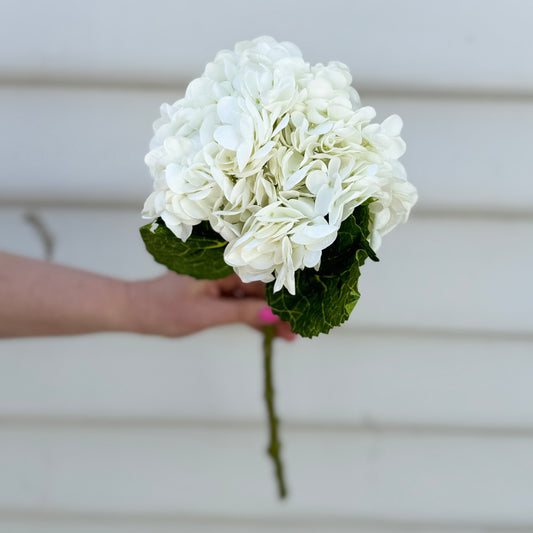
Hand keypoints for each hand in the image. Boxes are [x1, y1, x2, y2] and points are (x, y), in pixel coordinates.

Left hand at [125, 271, 295, 339]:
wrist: (138, 311)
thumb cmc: (166, 309)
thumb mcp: (207, 314)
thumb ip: (242, 312)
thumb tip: (275, 314)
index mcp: (221, 263)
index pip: (262, 275)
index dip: (282, 293)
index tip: (299, 310)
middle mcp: (224, 266)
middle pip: (260, 286)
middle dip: (278, 307)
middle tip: (297, 328)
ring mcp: (221, 278)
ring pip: (253, 295)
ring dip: (269, 314)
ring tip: (289, 334)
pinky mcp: (218, 290)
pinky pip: (242, 301)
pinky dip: (253, 315)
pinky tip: (270, 329)